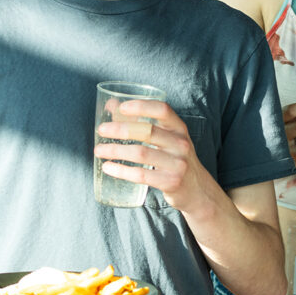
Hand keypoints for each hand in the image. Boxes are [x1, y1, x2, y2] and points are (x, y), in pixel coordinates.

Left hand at [94, 99, 211, 212]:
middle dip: (120, 129)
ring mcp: (177, 163)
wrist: (196, 188)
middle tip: (101, 130)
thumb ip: (142, 121)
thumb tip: (111, 105)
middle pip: (147, 131)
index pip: (162, 110)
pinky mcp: (170, 182)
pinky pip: (141, 175)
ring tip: (98, 150)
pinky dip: (121, 170)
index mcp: (180, 128)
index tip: (121, 108)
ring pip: (141, 153)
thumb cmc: (175, 157)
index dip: (141, 106)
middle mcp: (181, 143)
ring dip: (116, 151)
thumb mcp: (167, 138)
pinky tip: (108, 167)